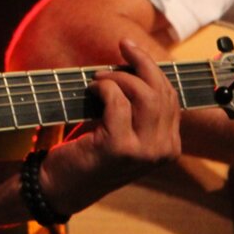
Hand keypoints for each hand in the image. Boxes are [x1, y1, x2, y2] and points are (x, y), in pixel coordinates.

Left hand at [37, 40, 180, 215]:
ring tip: (99, 78)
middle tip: (119, 51)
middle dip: (139, 63)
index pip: (170, 95)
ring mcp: (145, 151)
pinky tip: (92, 90)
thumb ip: (136, 105)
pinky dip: (104, 87)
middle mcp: (164, 149)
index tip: (130, 49)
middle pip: (161, 91)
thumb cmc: (91, 149)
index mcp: (169, 144)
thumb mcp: (123, 128)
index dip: (151, 67)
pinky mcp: (120, 148)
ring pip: (144, 94)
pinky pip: (118, 102)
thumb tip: (134, 60)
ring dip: (118, 76)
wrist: (63, 184)